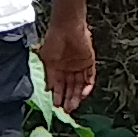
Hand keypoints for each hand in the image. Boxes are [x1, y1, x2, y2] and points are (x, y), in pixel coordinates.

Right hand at [39, 0, 97, 115]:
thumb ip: (49, 76)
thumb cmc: (54, 40)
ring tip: (73, 105)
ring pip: (80, 84)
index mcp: (58, 67)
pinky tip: (83, 94)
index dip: (58, 96)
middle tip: (67, 110)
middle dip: (68, 99)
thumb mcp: (47, 60)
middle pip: (70, 87)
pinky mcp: (90, 61)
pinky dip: (88, 86)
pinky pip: (90, 76)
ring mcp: (80, 65)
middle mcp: (69, 68)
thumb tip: (47, 90)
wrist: (66, 26)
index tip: (56, 106)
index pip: (59, 85)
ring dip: (77, 95)